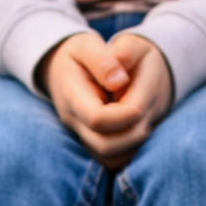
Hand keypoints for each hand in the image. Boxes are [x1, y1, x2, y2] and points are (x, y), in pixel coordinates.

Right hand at [40, 32, 170, 169]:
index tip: (137, 97)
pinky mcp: (89, 143)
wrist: (62, 68)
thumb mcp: (87, 44)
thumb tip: (119, 81)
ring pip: (110, 158)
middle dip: (133, 132)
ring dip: (133, 142)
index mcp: (72, 95)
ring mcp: (80, 135)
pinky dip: (129, 150)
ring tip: (140, 116)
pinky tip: (135, 127)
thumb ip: (103, 59)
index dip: (124, 114)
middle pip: (105, 145)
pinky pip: (111, 160)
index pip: (97, 119)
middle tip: (144, 108)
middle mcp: (73, 121)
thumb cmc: (79, 54)